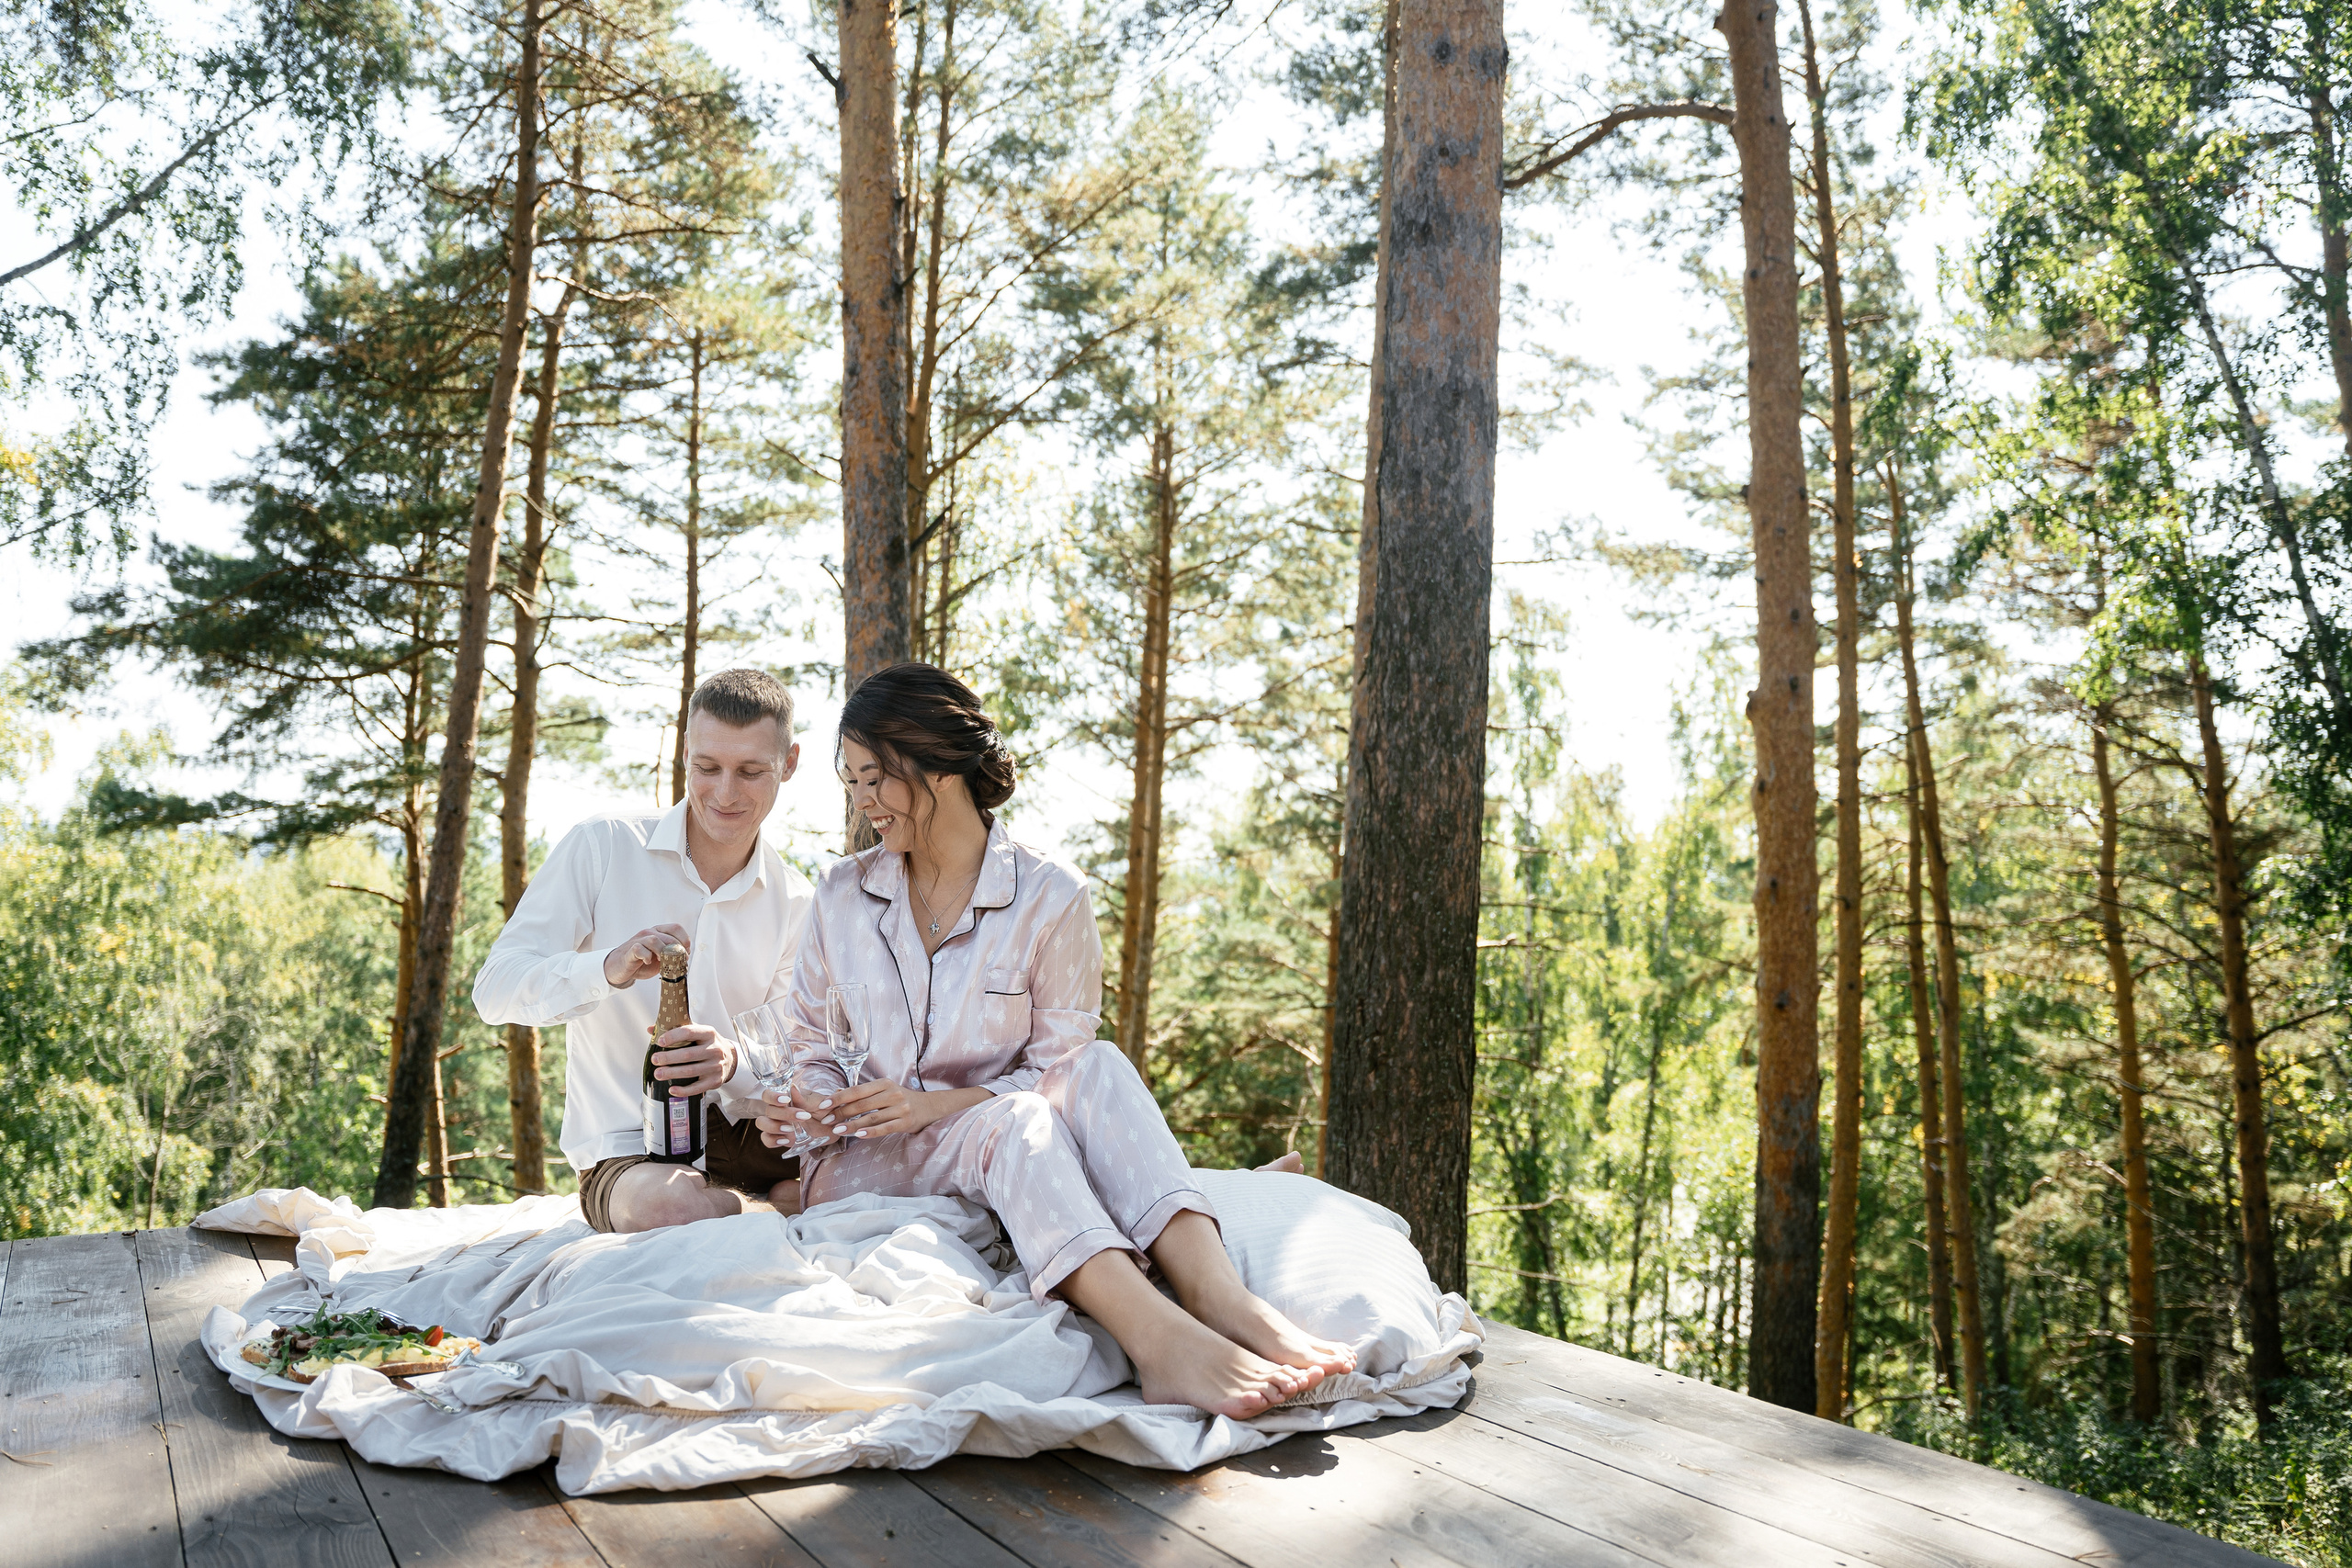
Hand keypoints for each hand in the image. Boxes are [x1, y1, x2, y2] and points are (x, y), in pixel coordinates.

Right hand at [603, 924, 691, 986]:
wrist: (619, 967)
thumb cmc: (641, 962)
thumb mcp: (660, 958)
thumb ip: (671, 955)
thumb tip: (685, 958)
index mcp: (658, 932)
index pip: (676, 928)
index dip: (684, 940)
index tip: (686, 953)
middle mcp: (649, 933)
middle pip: (668, 936)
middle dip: (677, 950)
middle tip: (678, 962)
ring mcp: (638, 940)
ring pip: (654, 940)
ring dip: (663, 952)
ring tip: (664, 962)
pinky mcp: (630, 950)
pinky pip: (639, 949)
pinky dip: (646, 956)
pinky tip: (648, 962)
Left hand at [647, 1022, 734, 1096]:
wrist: (730, 1058)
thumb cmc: (707, 1044)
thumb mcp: (697, 1032)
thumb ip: (675, 1029)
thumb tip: (651, 1030)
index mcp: (709, 1033)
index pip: (689, 1032)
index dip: (673, 1036)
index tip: (660, 1041)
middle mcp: (714, 1049)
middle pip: (688, 1054)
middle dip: (669, 1058)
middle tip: (655, 1060)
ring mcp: (716, 1066)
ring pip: (691, 1071)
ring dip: (672, 1073)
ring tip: (658, 1074)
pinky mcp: (715, 1081)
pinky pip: (698, 1087)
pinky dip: (684, 1090)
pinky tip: (672, 1089)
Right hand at [753, 1089, 830, 1148]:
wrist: (833, 1128)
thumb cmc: (826, 1111)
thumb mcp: (820, 1103)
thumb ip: (805, 1098)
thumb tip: (792, 1087)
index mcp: (787, 1098)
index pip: (768, 1094)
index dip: (772, 1097)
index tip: (786, 1101)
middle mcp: (779, 1110)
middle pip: (768, 1110)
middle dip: (783, 1114)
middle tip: (803, 1117)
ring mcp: (777, 1124)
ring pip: (762, 1123)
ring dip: (774, 1126)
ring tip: (791, 1129)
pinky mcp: (779, 1137)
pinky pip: (767, 1139)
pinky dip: (773, 1140)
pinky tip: (787, 1140)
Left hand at [813, 1078, 976, 1140]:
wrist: (930, 1107)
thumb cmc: (901, 1099)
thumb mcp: (883, 1091)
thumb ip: (861, 1093)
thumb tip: (836, 1093)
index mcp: (883, 1083)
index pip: (856, 1090)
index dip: (838, 1098)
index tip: (823, 1105)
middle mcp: (892, 1093)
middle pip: (861, 1104)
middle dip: (841, 1113)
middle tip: (826, 1120)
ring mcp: (900, 1108)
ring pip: (871, 1117)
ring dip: (852, 1125)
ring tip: (837, 1130)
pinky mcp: (906, 1122)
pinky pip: (885, 1128)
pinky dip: (871, 1132)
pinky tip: (858, 1136)